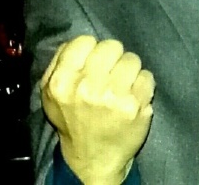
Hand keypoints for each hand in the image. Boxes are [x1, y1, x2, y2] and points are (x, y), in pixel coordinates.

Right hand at [41, 35, 154, 183]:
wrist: (92, 158)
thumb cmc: (73, 119)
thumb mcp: (51, 93)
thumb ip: (59, 63)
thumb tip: (81, 42)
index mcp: (62, 82)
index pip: (85, 40)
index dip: (92, 49)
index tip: (94, 62)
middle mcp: (87, 87)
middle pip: (112, 46)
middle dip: (113, 57)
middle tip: (110, 73)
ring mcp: (113, 97)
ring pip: (132, 59)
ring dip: (129, 70)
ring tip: (122, 85)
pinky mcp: (136, 105)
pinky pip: (147, 76)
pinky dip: (143, 84)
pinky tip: (134, 95)